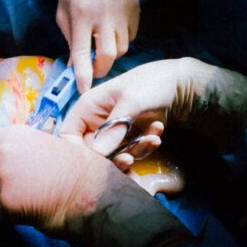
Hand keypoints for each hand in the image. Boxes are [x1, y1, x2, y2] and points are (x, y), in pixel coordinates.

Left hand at [0, 125, 110, 238]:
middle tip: (26, 190)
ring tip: (32, 199)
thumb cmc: (75, 169)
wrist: (89, 191)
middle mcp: (1, 150)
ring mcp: (1, 175)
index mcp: (11, 133)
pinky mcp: (4, 201)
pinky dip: (13, 217)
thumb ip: (19, 148)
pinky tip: (33, 210)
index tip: (16, 172)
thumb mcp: (45, 144)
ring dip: (6, 201)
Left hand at [57, 0, 138, 92]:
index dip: (83, 74)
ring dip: (111, 52)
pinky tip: (112, 28)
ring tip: (102, 41)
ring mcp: (123, 11)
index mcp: (81, 14)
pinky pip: (131, 36)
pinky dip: (121, 39)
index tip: (83, 89)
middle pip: (109, 55)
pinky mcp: (135, 9)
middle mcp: (104, 13)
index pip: (83, 51)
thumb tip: (76, 70)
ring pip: (122, 48)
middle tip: (94, 70)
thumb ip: (70, 42)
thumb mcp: (63, 14)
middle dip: (101, 69)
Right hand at [62, 58, 246, 157]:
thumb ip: (113, 128)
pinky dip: (145, 146)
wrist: (178, 83)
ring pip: (114, 156)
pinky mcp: (129, 138)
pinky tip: (158, 132)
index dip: (76, 153)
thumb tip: (96, 155)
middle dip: (112, 158)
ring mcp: (113, 131)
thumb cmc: (150, 83)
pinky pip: (131, 151)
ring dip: (134, 151)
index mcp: (87, 108)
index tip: (94, 163)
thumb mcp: (131, 103)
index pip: (68, 136)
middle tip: (129, 157)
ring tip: (153, 140)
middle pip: (91, 152)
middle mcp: (96, 122)